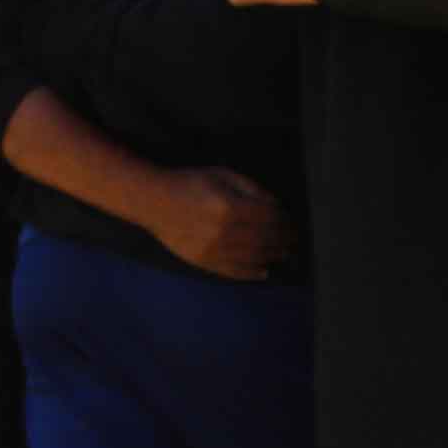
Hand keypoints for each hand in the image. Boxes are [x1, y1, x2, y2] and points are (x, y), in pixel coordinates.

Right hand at [147, 166, 288, 281]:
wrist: (153, 202)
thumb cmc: (189, 183)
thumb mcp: (222, 174)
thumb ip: (251, 188)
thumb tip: (275, 204)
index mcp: (230, 206)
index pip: (268, 217)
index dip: (284, 221)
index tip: (292, 222)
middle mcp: (224, 231)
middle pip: (264, 239)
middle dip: (283, 239)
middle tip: (294, 240)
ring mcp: (213, 250)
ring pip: (252, 257)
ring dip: (272, 256)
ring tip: (284, 254)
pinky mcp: (203, 262)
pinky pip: (233, 271)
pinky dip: (251, 273)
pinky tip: (264, 271)